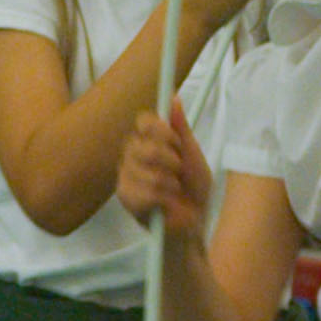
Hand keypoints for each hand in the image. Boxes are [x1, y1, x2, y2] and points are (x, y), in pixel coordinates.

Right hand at [117, 99, 212, 235]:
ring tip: (173, 190)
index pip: (143, 120)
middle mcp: (132, 156)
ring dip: (170, 182)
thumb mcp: (193, 155)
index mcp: (147, 141)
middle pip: (144, 144)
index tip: (177, 142)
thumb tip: (174, 98)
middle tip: (179, 171)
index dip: (161, 129)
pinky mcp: (126, 199)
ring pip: (147, 169)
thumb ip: (181, 129)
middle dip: (171, 159)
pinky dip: (163, 198)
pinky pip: (144, 191)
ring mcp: (125, 177)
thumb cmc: (193, 188)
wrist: (194, 221)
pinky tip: (164, 204)